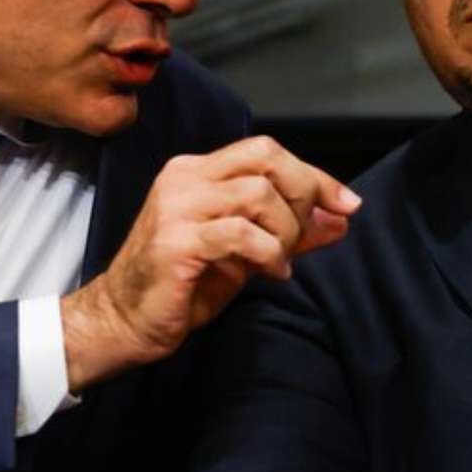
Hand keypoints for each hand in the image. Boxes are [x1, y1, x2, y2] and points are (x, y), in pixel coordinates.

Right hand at [60, 135, 359, 391]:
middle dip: (305, 192)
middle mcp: (185, 178)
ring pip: (258, 194)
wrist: (124, 320)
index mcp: (197, 172)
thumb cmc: (182, 284)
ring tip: (279, 261)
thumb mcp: (245, 252)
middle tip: (310, 232)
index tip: (347, 203)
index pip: (266, 151)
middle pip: (266, 158)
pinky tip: (270, 273)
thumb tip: (341, 218)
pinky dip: (268, 252)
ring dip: (285, 231)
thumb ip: (290, 230)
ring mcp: (177, 207)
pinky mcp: (176, 241)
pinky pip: (241, 233)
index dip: (313, 174)